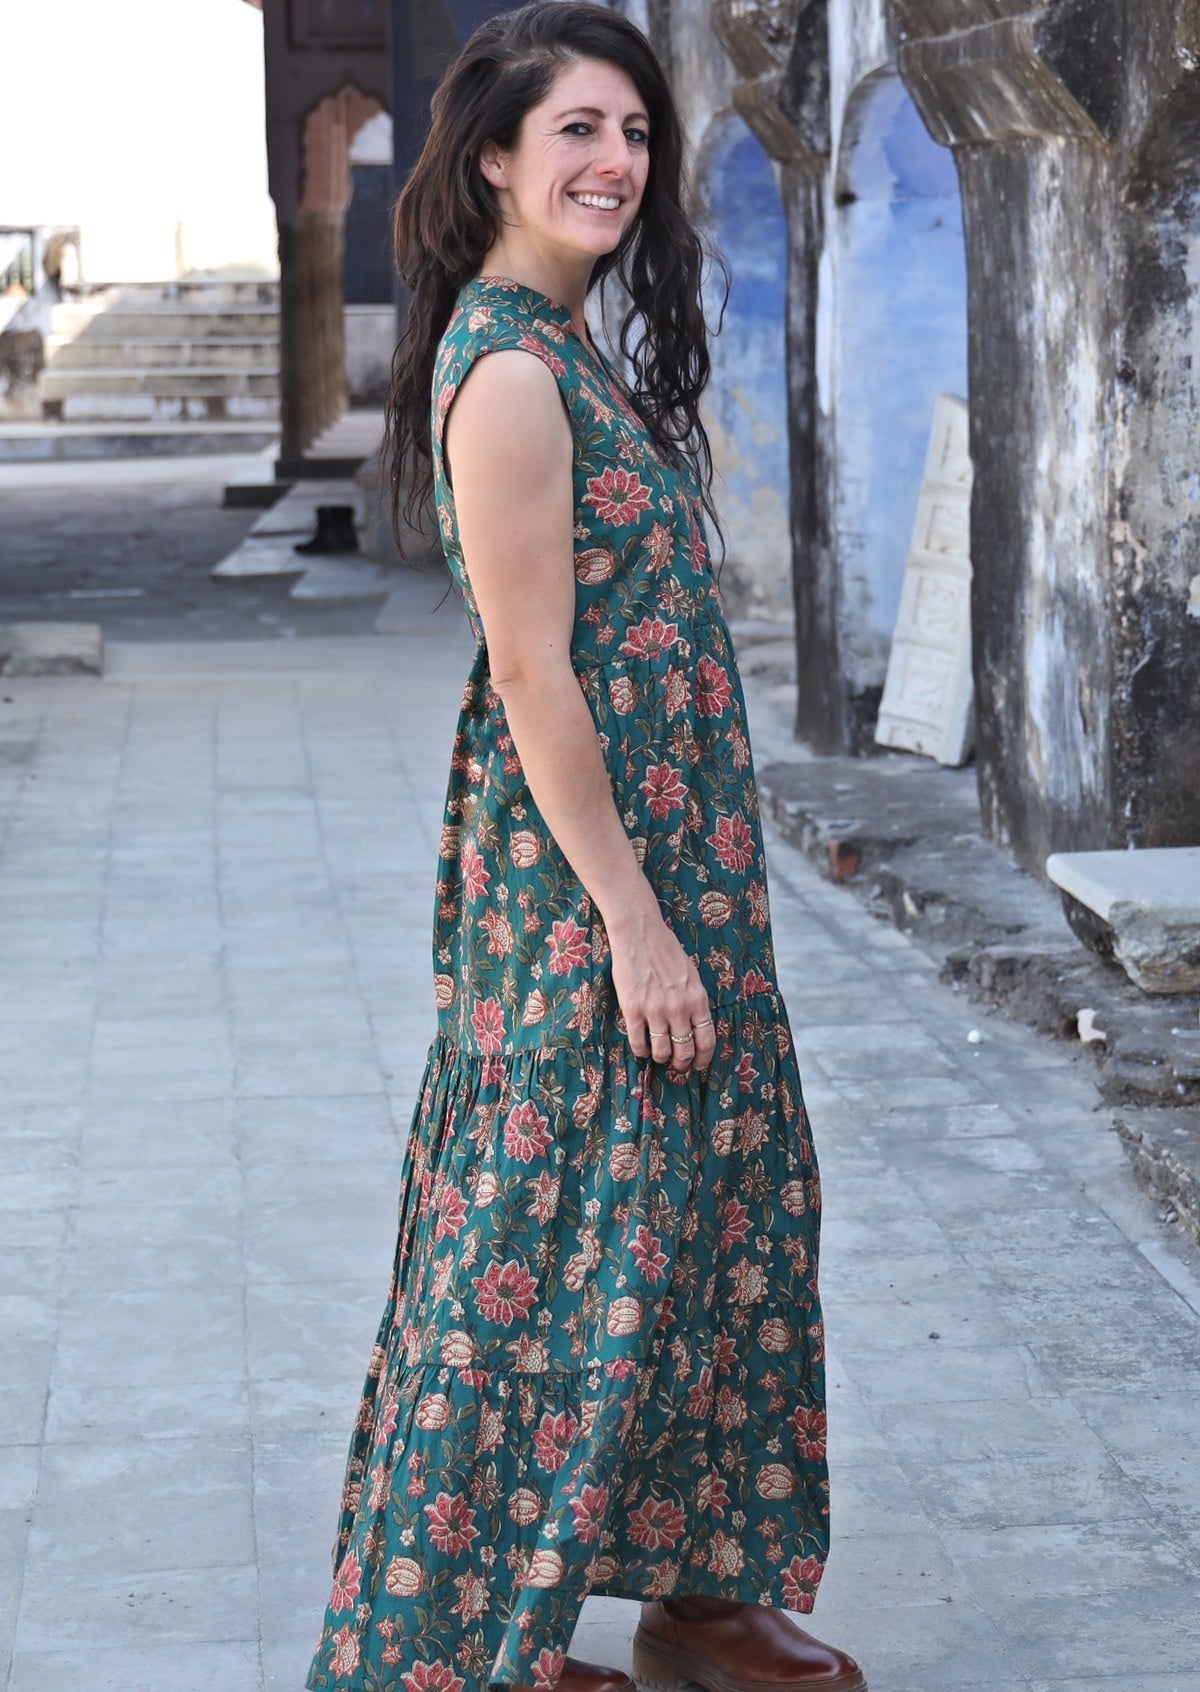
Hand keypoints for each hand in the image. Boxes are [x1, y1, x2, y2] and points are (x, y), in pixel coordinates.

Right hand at [608, 911, 715, 1075]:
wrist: (640, 934)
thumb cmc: (667, 951)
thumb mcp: (692, 975)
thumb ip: (694, 1000)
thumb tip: (694, 1025)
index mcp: (697, 999)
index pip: (706, 1040)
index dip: (703, 1059)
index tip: (698, 1066)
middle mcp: (679, 1008)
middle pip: (685, 1051)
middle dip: (682, 1064)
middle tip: (677, 1065)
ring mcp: (655, 1010)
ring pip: (662, 1051)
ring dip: (661, 1059)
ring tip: (658, 1056)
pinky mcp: (633, 1010)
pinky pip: (638, 1043)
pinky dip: (641, 1051)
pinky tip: (642, 1048)